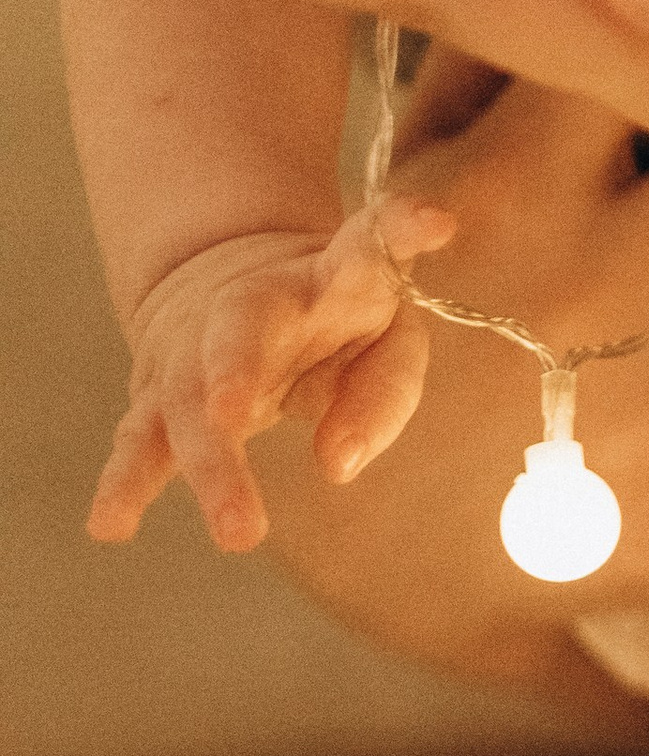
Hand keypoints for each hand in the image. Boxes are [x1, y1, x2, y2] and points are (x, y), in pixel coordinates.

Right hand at [91, 194, 454, 553]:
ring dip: (211, 464)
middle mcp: (254, 306)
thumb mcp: (386, 338)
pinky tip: (109, 525)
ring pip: (191, 397)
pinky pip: (141, 438)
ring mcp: (198, 349)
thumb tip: (339, 464)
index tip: (433, 223)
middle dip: (233, 368)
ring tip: (237, 531)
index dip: (398, 232)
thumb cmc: (335, 322)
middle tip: (235, 415)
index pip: (367, 250)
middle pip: (241, 329)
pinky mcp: (162, 395)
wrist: (222, 276)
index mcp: (331, 277)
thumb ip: (384, 393)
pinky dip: (125, 482)